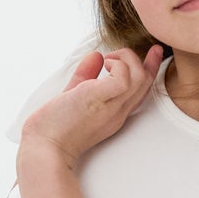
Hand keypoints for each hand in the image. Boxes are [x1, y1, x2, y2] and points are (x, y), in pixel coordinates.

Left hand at [18, 43, 166, 169]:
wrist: (45, 147)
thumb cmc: (55, 126)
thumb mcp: (74, 94)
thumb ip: (85, 75)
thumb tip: (96, 56)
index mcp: (113, 112)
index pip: (139, 91)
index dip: (149, 70)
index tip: (153, 53)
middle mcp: (117, 111)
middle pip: (144, 82)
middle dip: (146, 60)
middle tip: (124, 50)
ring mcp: (111, 107)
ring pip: (139, 77)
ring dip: (126, 59)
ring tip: (107, 59)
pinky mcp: (101, 100)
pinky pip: (123, 78)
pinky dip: (117, 65)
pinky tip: (103, 64)